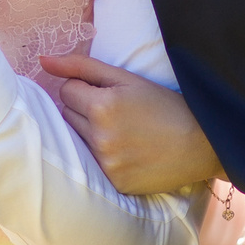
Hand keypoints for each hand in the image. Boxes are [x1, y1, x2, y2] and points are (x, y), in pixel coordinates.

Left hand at [39, 54, 225, 195]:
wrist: (202, 144)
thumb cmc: (165, 106)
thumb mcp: (126, 78)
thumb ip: (81, 66)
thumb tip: (43, 60)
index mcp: (102, 106)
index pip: (66, 91)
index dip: (86, 89)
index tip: (109, 94)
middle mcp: (101, 137)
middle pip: (68, 115)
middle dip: (86, 110)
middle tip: (118, 113)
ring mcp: (107, 164)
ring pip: (77, 140)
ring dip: (92, 133)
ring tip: (123, 132)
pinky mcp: (114, 183)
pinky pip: (93, 165)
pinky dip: (104, 157)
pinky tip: (127, 152)